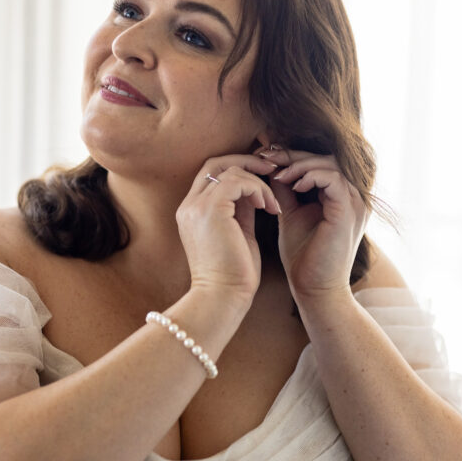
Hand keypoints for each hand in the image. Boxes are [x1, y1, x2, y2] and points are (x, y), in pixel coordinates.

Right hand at [176, 154, 282, 302]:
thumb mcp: (238, 233)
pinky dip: (257, 189)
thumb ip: (241, 209)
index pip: (211, 173)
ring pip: (230, 171)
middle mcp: (189, 205)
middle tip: (272, 170)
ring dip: (257, 182)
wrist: (222, 298)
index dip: (238, 168)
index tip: (262, 177)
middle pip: (216, 162)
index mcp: (192, 211)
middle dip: (247, 162)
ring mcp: (196, 206)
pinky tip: (268, 207)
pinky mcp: (210, 210)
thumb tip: (255, 191)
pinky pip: (237, 181)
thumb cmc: (233, 274)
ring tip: (272, 204)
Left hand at [262, 148, 368, 298]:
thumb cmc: (304, 259)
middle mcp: (353, 197)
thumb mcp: (291, 215)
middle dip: (293, 155)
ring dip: (299, 164)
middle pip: (326, 157)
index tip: (265, 157)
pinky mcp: (349, 212)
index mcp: (341, 197)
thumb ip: (285, 190)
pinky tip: (292, 184)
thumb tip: (270, 166)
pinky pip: (333, 179)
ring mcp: (355, 203)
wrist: (314, 291)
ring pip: (330, 163)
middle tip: (266, 157)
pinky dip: (311, 176)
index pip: (320, 162)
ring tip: (277, 174)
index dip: (293, 156)